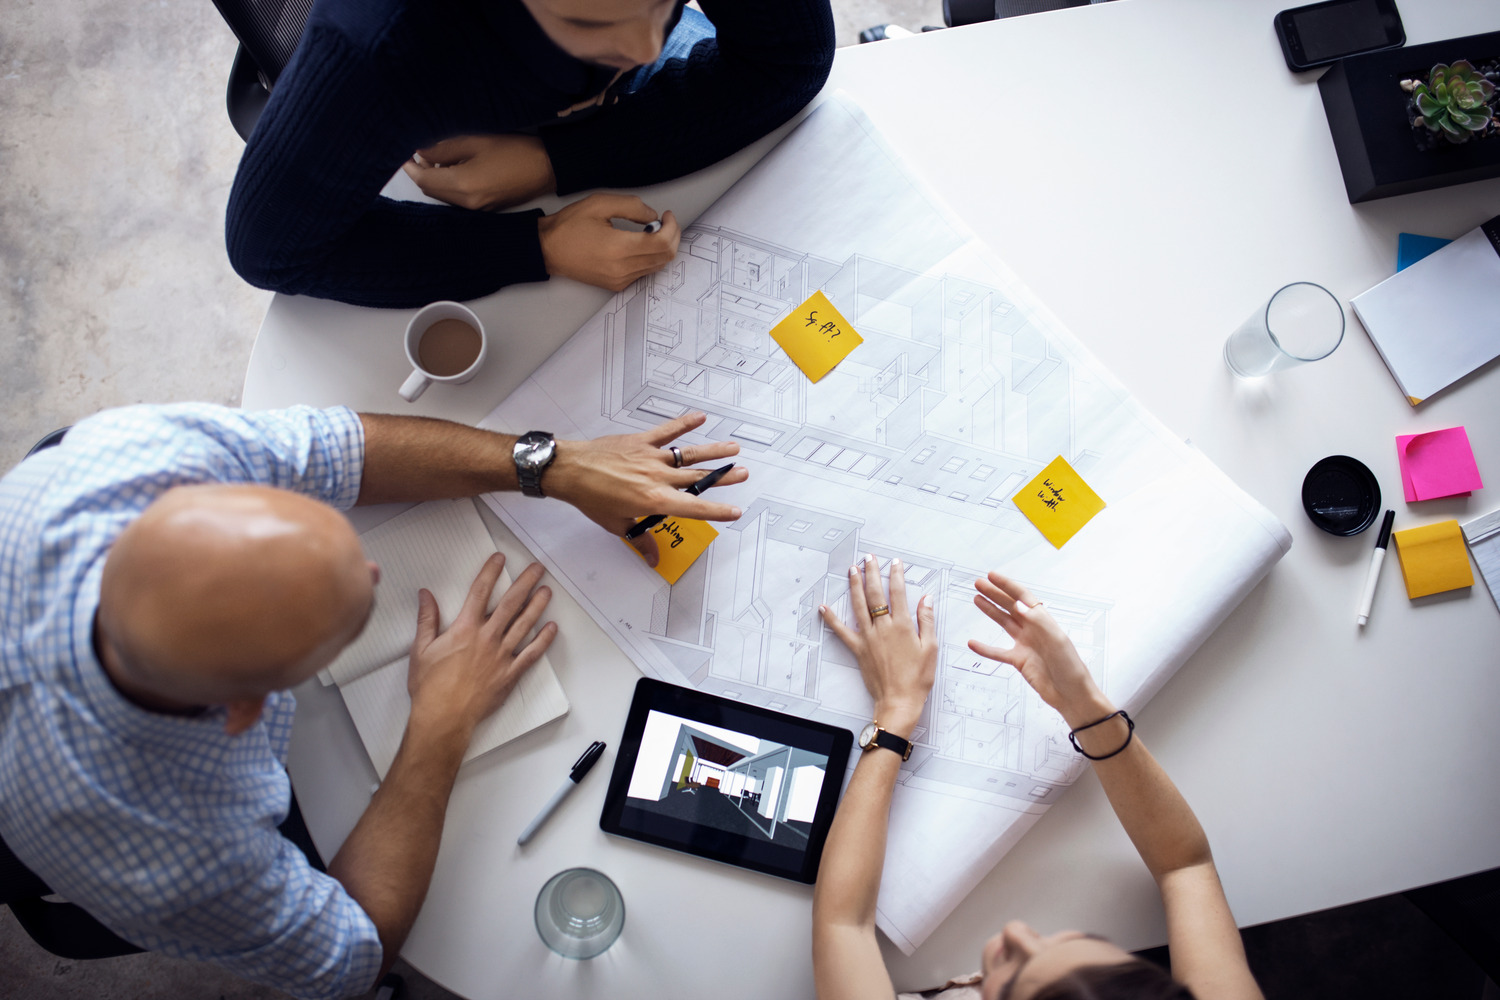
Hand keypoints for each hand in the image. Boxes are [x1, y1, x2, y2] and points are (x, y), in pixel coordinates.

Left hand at [401, 134, 555, 210]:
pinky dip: (448, 186)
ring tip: (434, 157)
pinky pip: (457, 200)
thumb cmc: (514, 151)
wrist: (547, 168)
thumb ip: (444, 149)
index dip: (410, 167)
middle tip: (416, 151)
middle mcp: (467, 203)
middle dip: (420, 173)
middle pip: (431, 191)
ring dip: (434, 180)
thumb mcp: (475, 142)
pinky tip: (452, 169)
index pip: (424, 180)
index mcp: (463, 186)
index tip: (402, 153)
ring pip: (443, 196)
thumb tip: (421, 151)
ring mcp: (477, 209)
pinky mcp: (485, 209)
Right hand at [406, 554, 556, 736]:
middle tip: (537, 568)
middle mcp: (487, 638)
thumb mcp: (421, 649)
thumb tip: (426, 595)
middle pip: (510, 603)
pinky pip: (532, 654)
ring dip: (537, 605)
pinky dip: (543, 640)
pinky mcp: (510, 674)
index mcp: (464, 629)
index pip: (480, 591)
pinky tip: (551, 628)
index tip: (499, 559)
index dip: (491, 572)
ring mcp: (502, 656)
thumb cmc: (430, 687)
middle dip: (525, 582)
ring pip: (525, 624)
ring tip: (547, 591)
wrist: (443, 718)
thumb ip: (427, 619)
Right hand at [538, 194, 680, 290]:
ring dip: (663, 248)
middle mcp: (622, 268)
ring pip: (657, 266)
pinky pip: (644, 273)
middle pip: (665, 257)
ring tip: (653, 231)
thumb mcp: (599, 204)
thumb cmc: (569, 226)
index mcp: (619, 248)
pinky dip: (650, 258)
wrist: (547, 249)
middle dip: (673, 237)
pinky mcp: (616, 285)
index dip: (672, 227)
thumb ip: (631, 206)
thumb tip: (653, 216)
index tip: (667, 215)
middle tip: (666, 223)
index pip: (662, 243)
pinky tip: (641, 244)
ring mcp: (620, 279)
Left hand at [544, 413, 747, 567]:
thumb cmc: (591, 498)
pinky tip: (700, 417)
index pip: (694, 508)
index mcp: (654, 500)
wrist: (571, 471)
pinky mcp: (641, 441)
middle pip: (698, 478)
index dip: (717, 510)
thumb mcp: (617, 525)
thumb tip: (652, 558)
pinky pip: (667, 431)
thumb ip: (640, 540)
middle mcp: (658, 478)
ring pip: (689, 454)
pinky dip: (683, 423)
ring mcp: (651, 457)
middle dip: (724, 476)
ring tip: (733, 448)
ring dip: (713, 451)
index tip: (735, 511)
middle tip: (743, 473)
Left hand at [819, 553, 937, 735]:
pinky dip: (831, 619)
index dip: (896, 575)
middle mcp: (883, 628)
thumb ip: (927, 621)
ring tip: (852, 570)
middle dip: (872, 573)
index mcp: (902, 626)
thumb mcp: (931, 648)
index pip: (898, 593)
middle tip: (869, 558)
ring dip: (854, 586)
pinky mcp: (858, 649)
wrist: (899, 701)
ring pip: (858, 606)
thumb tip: (926, 599)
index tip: (895, 563)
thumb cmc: (917, 678)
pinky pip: (842, 631)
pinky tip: (824, 607)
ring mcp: (868, 638)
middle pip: (875, 594)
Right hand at [968, 571, 1111, 727]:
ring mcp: (1025, 644)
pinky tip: (973, 643)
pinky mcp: (1019, 661)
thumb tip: (1019, 604)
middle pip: (1010, 607)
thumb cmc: (1071, 668)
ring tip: (977, 599)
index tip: (992, 576)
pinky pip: (998, 652)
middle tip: (978, 584)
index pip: (1023, 597)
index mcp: (1044, 621)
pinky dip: (985, 648)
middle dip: (994, 594)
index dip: (1007, 586)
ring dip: (990, 611)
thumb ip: (1037, 621)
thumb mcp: (1056, 640)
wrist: (1071, 695)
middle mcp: (1033, 630)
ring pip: (1003, 623)